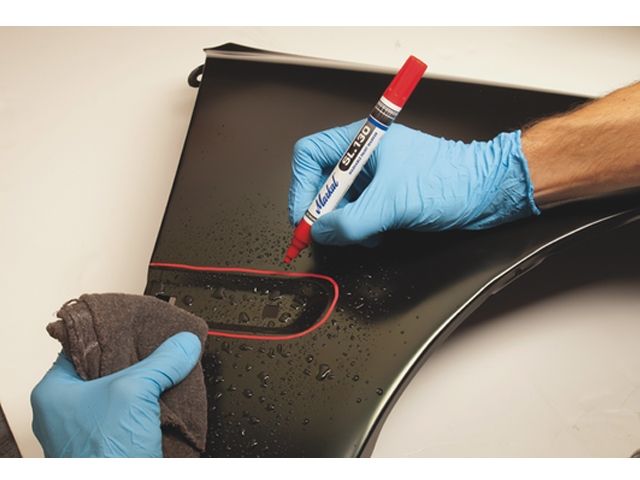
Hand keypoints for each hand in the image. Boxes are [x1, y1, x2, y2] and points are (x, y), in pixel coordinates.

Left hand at [31, 332, 201, 456]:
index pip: (82, 347)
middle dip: (136, 360)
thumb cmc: (102, 459)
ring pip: (123, 395)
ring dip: (146, 385)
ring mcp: (90, 433)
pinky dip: (151, 407)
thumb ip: (161, 362)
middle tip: (156, 346)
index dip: (111, 334)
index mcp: (54, 393)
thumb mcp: (134, 393)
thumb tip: (183, 345)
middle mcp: (68, 413)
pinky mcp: (113, 447)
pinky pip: (134, 416)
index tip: (134, 325)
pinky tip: (168, 399)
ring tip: (167, 369)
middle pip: (107, 370)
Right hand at [288, 120, 539, 245]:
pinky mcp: (387, 195)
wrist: (486, 192)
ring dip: (345, 224)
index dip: (300, 186)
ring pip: (340, 203)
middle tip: (327, 232)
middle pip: (322, 182)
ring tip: (363, 235)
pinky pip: (359, 213)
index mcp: (362, 141)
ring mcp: (376, 177)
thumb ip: (351, 221)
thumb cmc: (450, 180)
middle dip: (324, 211)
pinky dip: (361, 229)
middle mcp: (365, 157)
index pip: (310, 155)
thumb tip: (322, 231)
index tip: (305, 215)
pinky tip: (377, 236)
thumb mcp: (392, 203)